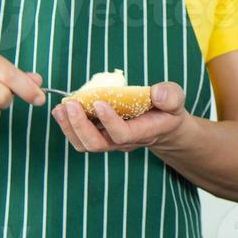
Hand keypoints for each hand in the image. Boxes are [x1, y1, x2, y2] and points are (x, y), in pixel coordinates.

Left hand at [52, 82, 189, 153]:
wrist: (163, 126)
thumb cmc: (168, 110)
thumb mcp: (176, 99)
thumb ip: (170, 96)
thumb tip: (156, 93)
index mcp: (143, 132)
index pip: (122, 134)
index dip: (109, 121)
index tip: (98, 102)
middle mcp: (123, 141)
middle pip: (97, 144)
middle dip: (81, 125)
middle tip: (71, 104)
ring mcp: (110, 141)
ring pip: (85, 144)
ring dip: (70, 127)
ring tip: (60, 108)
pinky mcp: (100, 136)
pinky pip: (81, 138)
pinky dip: (68, 126)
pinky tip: (62, 110)